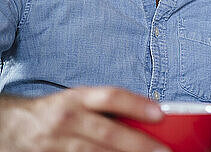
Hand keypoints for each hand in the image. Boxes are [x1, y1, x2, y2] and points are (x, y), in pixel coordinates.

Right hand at [0, 86, 169, 151]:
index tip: (160, 114)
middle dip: (138, 144)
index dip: (137, 105)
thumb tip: (146, 119)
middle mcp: (68, 119)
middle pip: (108, 132)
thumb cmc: (54, 112)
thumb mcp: (79, 102)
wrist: (10, 126)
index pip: (112, 97)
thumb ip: (108, 109)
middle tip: (162, 150)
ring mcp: (57, 144)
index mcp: (78, 98)